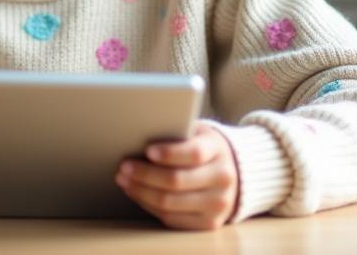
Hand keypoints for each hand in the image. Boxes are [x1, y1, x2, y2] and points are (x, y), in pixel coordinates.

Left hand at [115, 121, 237, 230]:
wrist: (232, 173)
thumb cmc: (204, 149)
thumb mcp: (197, 134)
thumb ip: (176, 134)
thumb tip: (139, 136)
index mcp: (219, 151)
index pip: (194, 154)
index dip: (169, 153)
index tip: (148, 150)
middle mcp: (222, 179)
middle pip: (177, 181)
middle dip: (144, 174)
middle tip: (124, 167)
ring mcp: (217, 205)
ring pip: (170, 203)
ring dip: (141, 192)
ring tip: (124, 180)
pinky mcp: (208, 223)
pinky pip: (171, 218)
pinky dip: (148, 206)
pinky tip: (137, 194)